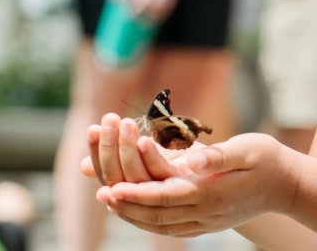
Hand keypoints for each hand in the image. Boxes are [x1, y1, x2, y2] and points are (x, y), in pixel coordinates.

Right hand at [82, 113, 197, 186]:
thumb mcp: (153, 160)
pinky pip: (163, 176)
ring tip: (123, 122)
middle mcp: (149, 196)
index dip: (97, 153)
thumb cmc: (191, 166)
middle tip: (106, 120)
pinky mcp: (188, 186)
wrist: (233, 175)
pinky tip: (144, 139)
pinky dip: (150, 158)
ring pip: (137, 177)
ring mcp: (168, 194)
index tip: (92, 129)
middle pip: (117, 179)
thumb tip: (83, 166)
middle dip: (108, 148)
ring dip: (126, 149)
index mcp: (137, 190)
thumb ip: (121, 162)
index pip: (108, 175)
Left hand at [98, 131, 302, 237]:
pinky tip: (139, 213)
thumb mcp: (249, 148)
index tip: (112, 187)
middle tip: (102, 195)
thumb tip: (192, 159)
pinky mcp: (209, 222)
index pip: (165, 197)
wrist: (289, 186)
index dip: (136, 194)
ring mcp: (208, 221)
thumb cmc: (268, 160)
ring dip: (135, 216)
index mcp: (212, 192)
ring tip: (113, 204)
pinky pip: (173, 228)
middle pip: (158, 215)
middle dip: (128, 206)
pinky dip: (151, 223)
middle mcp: (207, 212)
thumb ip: (219, 155)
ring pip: (162, 226)